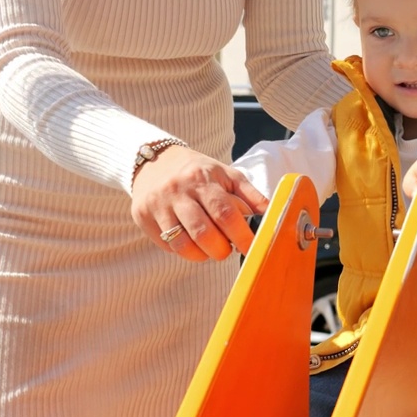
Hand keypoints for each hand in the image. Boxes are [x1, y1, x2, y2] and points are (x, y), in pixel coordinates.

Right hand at [130, 145, 269, 260]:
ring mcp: (158, 204)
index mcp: (203, 180)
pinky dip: (183, 251)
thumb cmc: (198, 172)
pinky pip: (167, 245)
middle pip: (204, 233)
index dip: (241, 236)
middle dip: (221, 250)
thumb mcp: (226, 175)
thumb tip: (272, 214)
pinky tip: (190, 242)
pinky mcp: (143, 216)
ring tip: (210, 248)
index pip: (226, 214)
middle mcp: (179, 191)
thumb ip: (250, 195)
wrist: (154, 160)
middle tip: (227, 249)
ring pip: (183, 244)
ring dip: (202, 255)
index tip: (251, 248)